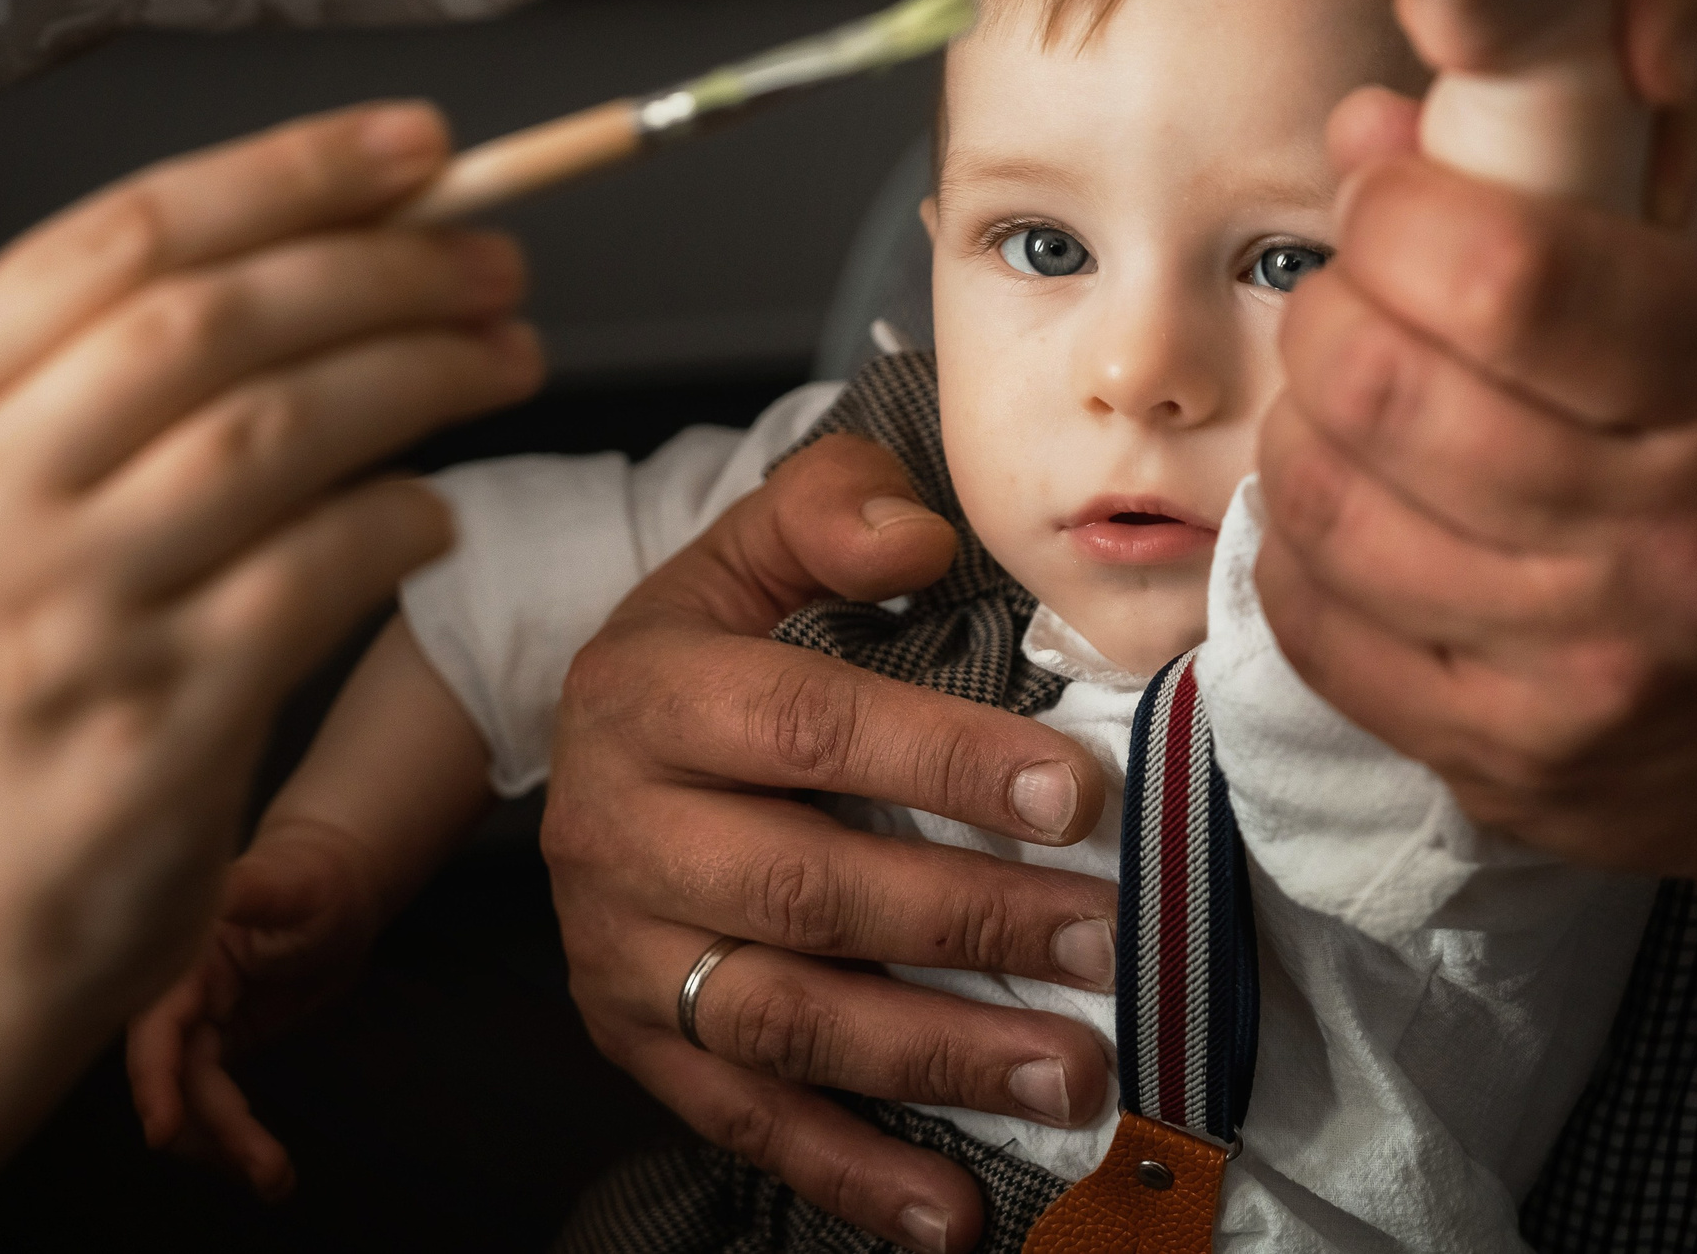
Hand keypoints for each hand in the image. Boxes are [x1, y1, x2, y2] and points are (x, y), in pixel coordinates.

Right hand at [0, 102, 542, 1046]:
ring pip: (275, 433)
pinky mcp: (157, 723)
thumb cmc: (20, 676)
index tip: (420, 147)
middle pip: (207, 322)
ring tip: (509, 359)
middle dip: (382, 270)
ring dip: (422, 375)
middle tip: (499, 266)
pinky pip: (319, 573)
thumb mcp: (5, 504)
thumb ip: (127, 376)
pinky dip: (404, 518)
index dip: (287, 172)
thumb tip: (358, 231)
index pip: (118, 238)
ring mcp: (59, 619)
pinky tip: (439, 511)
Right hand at [127, 819, 385, 1198]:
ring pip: (194, 1097)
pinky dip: (233, 1133)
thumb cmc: (312, 877)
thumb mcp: (284, 883)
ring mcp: (198, 1022)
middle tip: (265, 1170)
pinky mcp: (222, 1041)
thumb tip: (205, 890)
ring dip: (225, 1144)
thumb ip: (243, 892)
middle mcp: (178, 993)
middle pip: (176, 1076)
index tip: (163, 1128)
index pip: (154, 1025)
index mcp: (180, 955)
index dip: (154, 1078)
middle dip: (209, 1129)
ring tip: (276, 1179)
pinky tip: (264, 1165)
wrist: (339, 887)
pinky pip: (214, 1098)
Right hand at [542, 433, 1118, 1253]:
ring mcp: (619, 951)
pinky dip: (847, 1170)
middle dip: (967, 922)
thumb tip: (917, 539)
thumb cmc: (711, 643)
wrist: (588, 743)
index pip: (809, 727)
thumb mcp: (747, 549)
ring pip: (780, 1019)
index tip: (1079, 796)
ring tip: (1071, 1072)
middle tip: (1107, 944)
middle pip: (804, 888)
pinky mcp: (633, 1040)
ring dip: (934, 1056)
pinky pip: (741, 1118)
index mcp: (650, 692)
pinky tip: (950, 1210)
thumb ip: (828, 513)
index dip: (946, 762)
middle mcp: (617, 829)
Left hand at [1251, 140, 1696, 910]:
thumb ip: (1572, 208)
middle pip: (1383, 388)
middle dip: (1329, 312)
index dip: (1400, 212)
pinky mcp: (1503, 764)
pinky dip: (1296, 549)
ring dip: (1300, 429)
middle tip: (1354, 302)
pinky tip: (1349, 512)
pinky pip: (1313, 627)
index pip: (1505, 275)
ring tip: (1346, 407)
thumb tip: (1364, 131)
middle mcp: (1666, 546)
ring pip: (1325, 508)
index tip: (1392, 199)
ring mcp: (1579, 673)